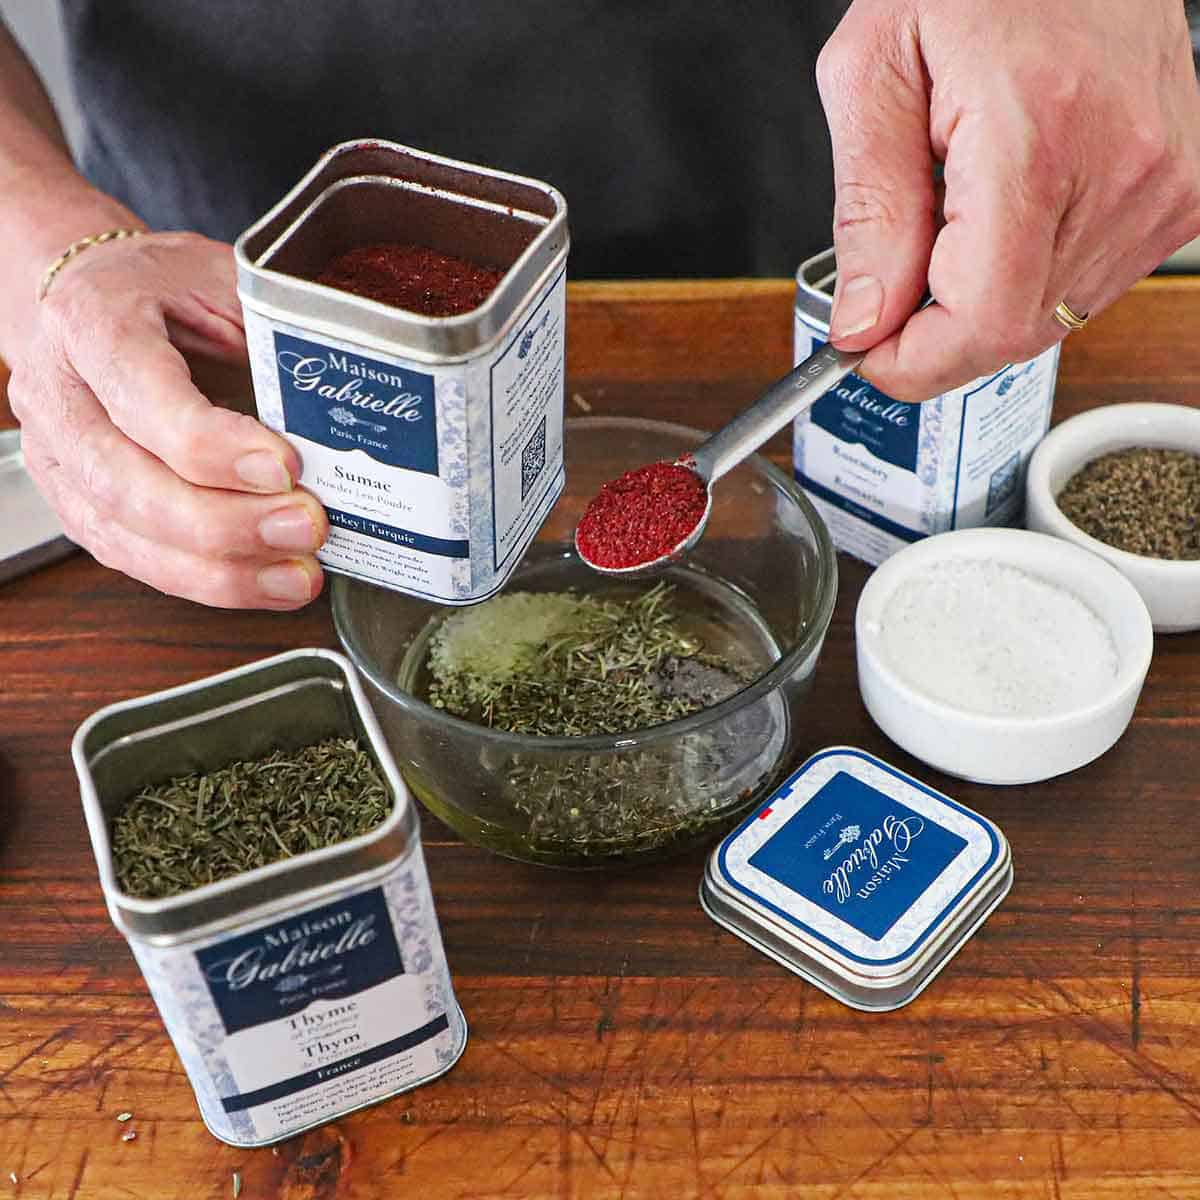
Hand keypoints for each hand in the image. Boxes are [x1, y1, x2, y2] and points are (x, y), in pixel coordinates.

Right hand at [9, 231, 327, 607]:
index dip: (214, 444)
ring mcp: (58, 457)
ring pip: (128, 535)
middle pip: (127, 482)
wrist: (96, 297)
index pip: (143, 397)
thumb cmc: (167, 289)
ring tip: (299, 575)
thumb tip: (344, 414)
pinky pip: (137, 559)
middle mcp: (58, 393)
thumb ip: (268, 340)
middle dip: (226, 522)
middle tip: (306, 526)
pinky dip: (208, 582)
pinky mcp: (78, 504)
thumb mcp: (222, 281)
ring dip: (222, 570)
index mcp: (91, 318)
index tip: (286, 467)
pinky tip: (268, 584)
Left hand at [817, 0, 1199, 399]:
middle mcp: (1122, 171)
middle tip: (896, 277)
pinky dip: (1029, 272)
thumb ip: (868, 211)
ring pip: (1049, 316)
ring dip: (982, 297)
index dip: (914, 362)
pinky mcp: (1180, 191)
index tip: (867, 352)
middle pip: (1013, 332)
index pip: (982, 324)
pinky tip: (1008, 210)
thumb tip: (866, 319)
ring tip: (958, 211)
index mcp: (1038, 141)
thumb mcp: (872, 72)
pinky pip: (1087, 282)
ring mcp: (1163, 186)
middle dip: (936, 329)